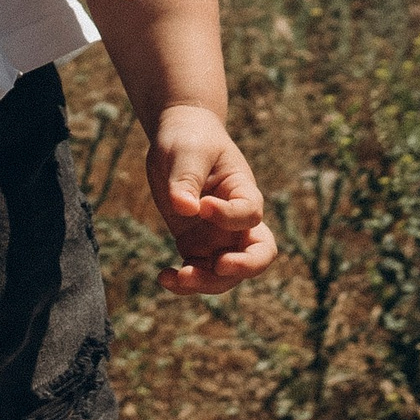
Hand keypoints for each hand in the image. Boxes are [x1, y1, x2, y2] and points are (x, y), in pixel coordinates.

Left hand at [146, 103, 275, 294]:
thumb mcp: (188, 151)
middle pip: (256, 255)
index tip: (203, 204)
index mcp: (244, 192)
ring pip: (225, 273)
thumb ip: (186, 178)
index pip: (249, 214)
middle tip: (219, 266)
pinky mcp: (195, 244)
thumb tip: (184, 208)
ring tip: (177, 278)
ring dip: (206, 282)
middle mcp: (237, 221)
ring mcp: (218, 236)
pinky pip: (196, 271)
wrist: (179, 138)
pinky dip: (183, 281)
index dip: (230, 216)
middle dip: (243, 268)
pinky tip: (163, 277)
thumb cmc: (191, 139)